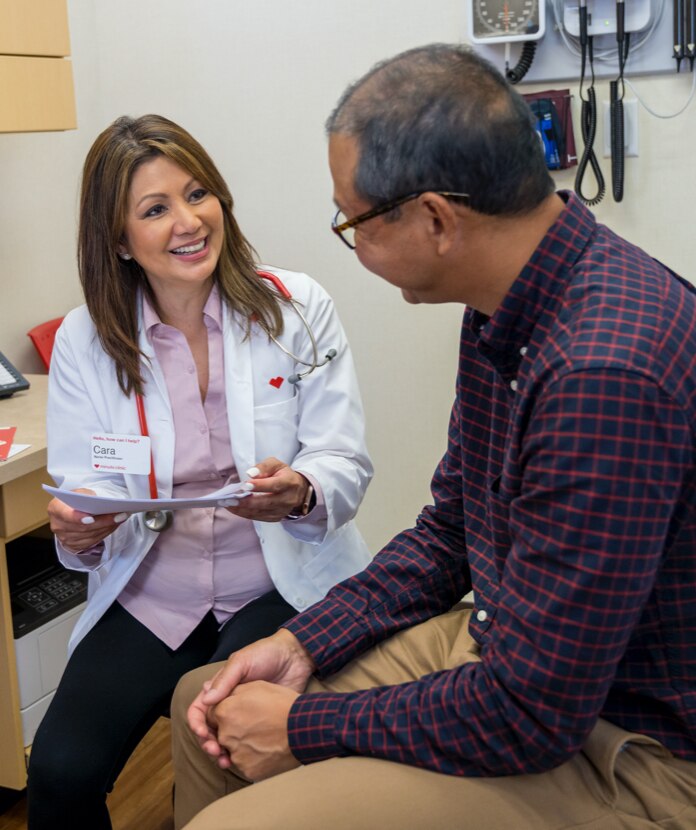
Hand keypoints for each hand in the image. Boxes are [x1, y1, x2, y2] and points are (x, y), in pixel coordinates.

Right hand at [48, 490, 127, 552]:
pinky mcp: (74, 546)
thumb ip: (85, 496)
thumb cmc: (73, 501)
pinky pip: (93, 541)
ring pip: (90, 535)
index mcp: (55, 509)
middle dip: (103, 521)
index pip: (66, 515)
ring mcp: (65, 538)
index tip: (91, 518)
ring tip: (121, 518)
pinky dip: (105, 532)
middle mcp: (58, 525)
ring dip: (108, 527)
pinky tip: (115, 525)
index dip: (78, 518)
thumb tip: (100, 502)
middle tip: (120, 515)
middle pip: (83, 527)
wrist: (66, 513)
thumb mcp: (77, 493)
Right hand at [187, 629, 314, 764]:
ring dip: (221, 751)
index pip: (199, 710)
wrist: (295, 658)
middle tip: (216, 751)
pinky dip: (239, 753)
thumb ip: (225, 680)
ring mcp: (243, 715)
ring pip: (225, 738)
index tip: (203, 733)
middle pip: (209, 729)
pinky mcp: (258, 722)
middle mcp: (228, 704)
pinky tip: (241, 760)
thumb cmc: (266, 654)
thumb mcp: (242, 662)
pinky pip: (244, 741)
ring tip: (226, 761)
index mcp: (220, 688)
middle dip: (207, 742)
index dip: (196, 723)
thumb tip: (206, 700)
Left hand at [220, 457, 310, 521]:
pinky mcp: (276, 517)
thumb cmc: (283, 475)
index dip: (260, 486)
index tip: (244, 485)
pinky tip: (234, 508)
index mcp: (289, 482)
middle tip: (230, 499)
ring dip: (242, 509)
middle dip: (247, 501)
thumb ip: (264, 466)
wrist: (298, 490)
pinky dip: (245, 514)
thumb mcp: (276, 464)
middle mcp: (288, 499)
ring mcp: (282, 510)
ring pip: (261, 512)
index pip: (274, 485)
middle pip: (267, 502)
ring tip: (227, 504)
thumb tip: (250, 474)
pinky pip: (259, 517)